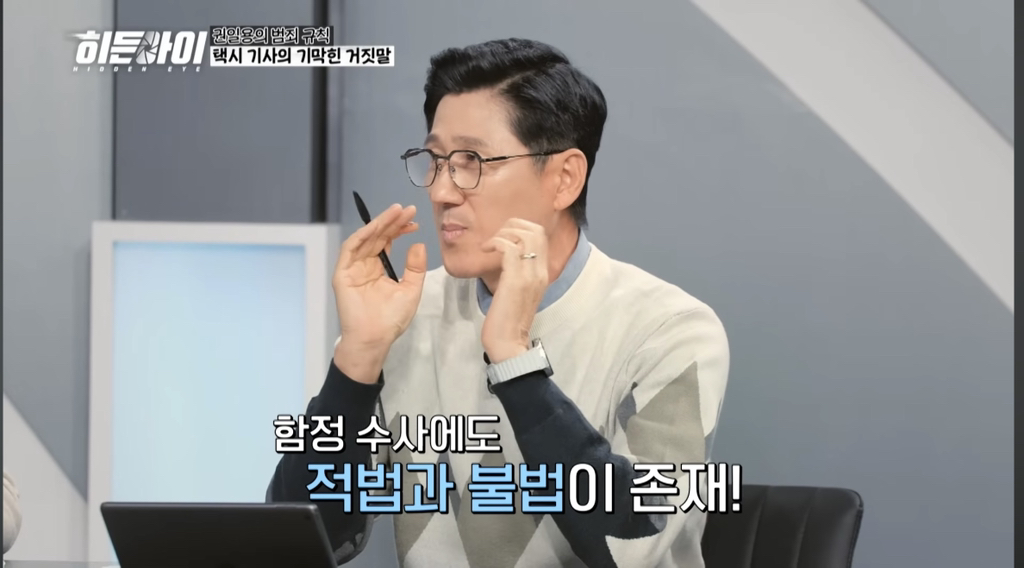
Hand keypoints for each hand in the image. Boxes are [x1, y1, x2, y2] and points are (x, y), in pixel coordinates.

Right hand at [333, 203, 426, 381]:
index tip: (414, 221)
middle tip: (407, 209)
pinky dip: (362, 236)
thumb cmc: (391, 319)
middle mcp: (364, 265)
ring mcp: (352, 269)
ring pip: (365, 239)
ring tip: (395, 213)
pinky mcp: (342, 274)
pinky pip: (350, 250)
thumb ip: (415, 268)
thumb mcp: (410, 290)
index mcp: (378, 268)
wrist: (375, 339)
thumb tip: (418, 244)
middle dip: (391, 221)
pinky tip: (375, 227)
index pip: (387, 242)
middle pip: (377, 236)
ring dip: (379, 224)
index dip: (399, 229)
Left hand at [480, 219, 549, 362]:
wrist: (508, 344)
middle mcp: (540, 271)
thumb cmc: (508, 320)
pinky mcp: (515, 280)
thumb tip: (508, 257)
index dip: (521, 227)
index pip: (541, 235)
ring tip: (489, 245)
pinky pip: (508, 248)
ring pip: (524, 235)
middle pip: (535, 230)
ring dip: (502, 233)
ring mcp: (529, 275)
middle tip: (496, 238)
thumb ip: (519, 273)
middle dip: (512, 225)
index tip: (503, 237)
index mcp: (542, 273)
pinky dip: (495, 243)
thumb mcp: (519, 292)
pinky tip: (485, 251)